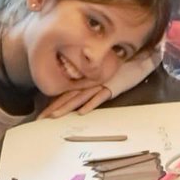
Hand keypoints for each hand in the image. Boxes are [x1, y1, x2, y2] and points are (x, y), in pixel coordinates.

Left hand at [39, 51, 157, 117]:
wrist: (138, 60)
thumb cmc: (120, 69)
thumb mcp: (103, 77)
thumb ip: (92, 85)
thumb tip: (79, 100)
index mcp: (86, 81)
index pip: (66, 93)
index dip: (53, 104)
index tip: (42, 115)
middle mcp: (90, 83)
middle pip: (69, 97)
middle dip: (54, 108)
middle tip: (40, 120)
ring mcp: (101, 85)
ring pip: (80, 97)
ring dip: (67, 107)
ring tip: (55, 116)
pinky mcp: (112, 87)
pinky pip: (100, 97)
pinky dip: (91, 104)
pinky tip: (82, 112)